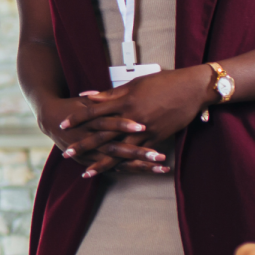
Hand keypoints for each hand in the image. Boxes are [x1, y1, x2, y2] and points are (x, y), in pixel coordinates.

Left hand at [57, 66, 215, 175]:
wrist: (192, 88)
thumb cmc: (164, 82)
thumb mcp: (135, 84)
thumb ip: (111, 93)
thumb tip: (88, 96)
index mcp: (125, 100)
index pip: (94, 110)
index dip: (77, 118)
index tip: (62, 124)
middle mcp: (132, 116)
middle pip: (102, 133)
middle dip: (83, 145)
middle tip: (66, 153)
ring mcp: (145, 129)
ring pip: (119, 150)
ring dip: (101, 162)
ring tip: (86, 172)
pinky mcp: (157, 138)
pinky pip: (140, 154)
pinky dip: (128, 164)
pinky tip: (118, 173)